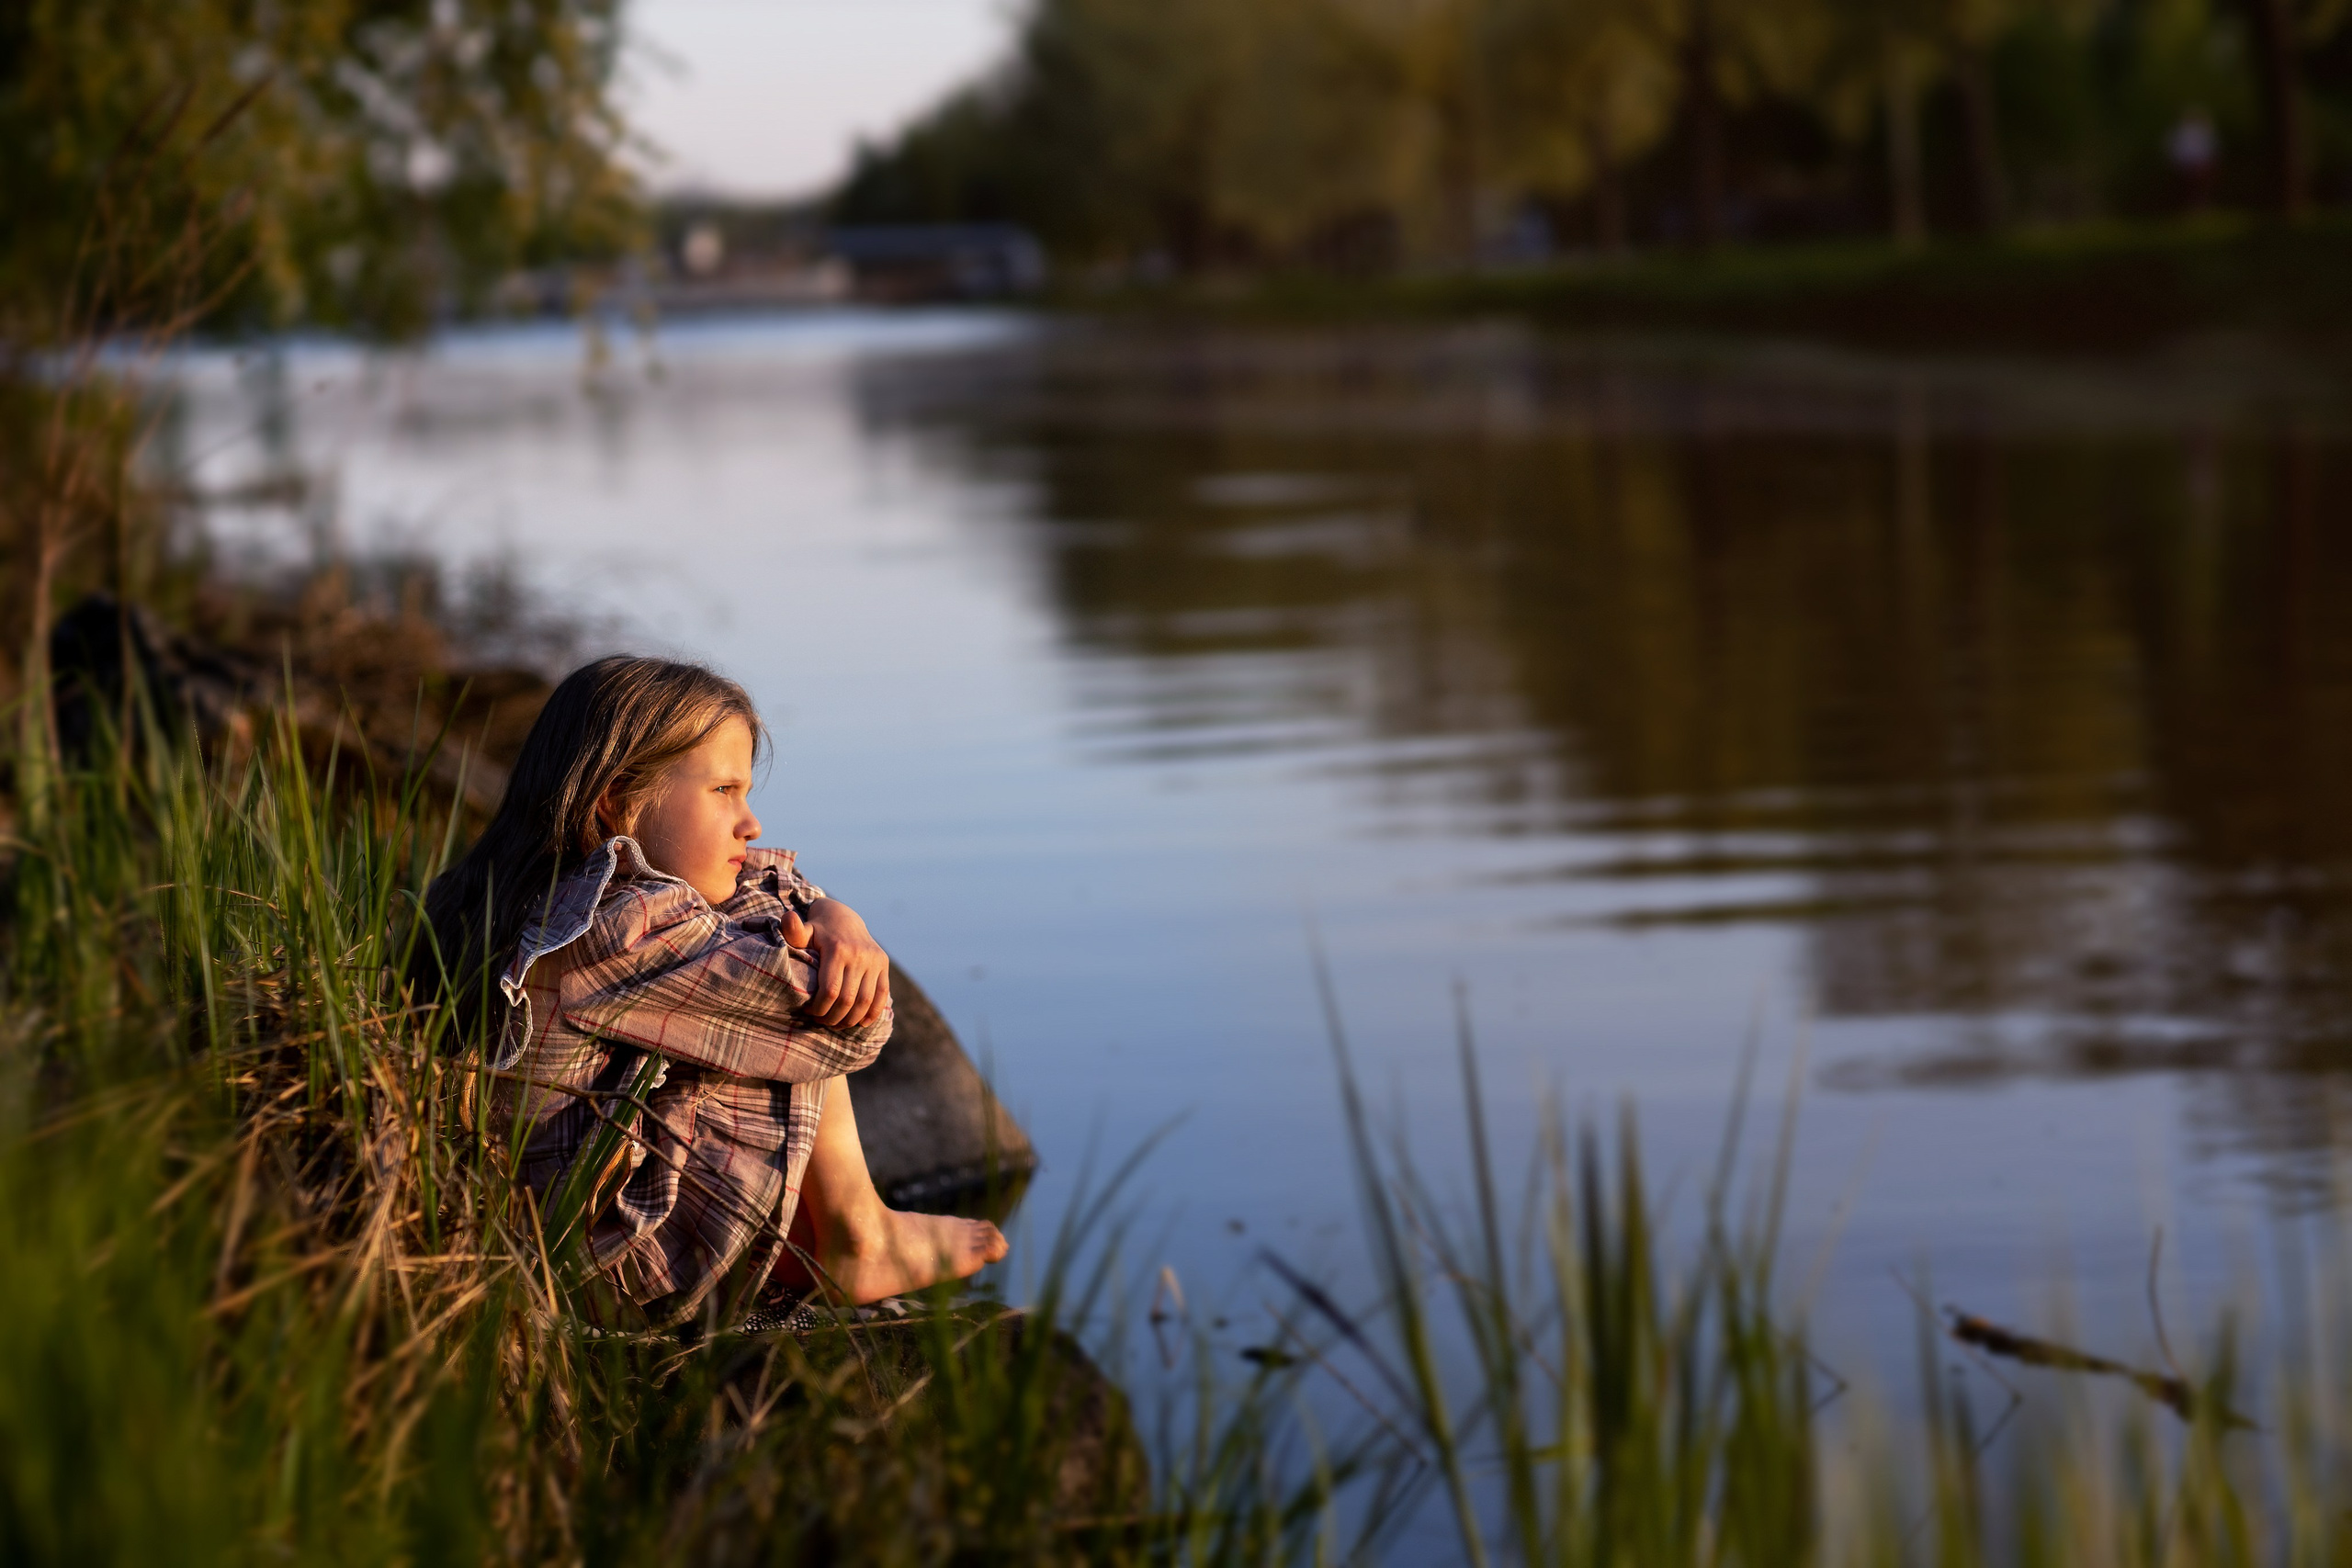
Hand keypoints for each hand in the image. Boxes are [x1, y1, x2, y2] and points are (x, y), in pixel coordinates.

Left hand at [782, 899, 892, 1028]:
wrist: (843, 918)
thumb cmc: (817, 931)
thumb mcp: (803, 930)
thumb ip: (793, 930)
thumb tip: (787, 917)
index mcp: (838, 949)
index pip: (830, 991)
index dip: (819, 1008)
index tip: (809, 1012)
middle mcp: (859, 955)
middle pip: (847, 1000)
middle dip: (833, 1017)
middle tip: (822, 1022)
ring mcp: (874, 960)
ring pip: (865, 1001)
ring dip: (851, 1019)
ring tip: (837, 1024)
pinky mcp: (884, 964)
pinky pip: (881, 994)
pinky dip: (872, 1013)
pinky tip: (860, 1023)